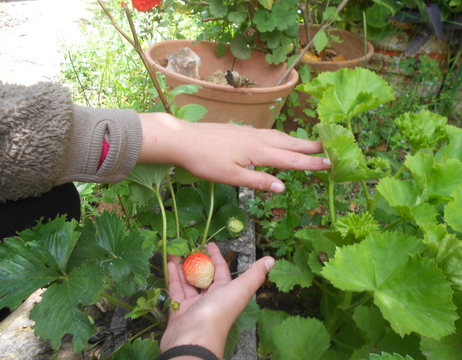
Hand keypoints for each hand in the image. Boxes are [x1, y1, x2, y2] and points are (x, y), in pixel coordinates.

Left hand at [138, 113, 330, 192]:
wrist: (184, 139)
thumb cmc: (205, 161)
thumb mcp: (231, 177)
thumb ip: (258, 181)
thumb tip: (282, 186)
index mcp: (258, 152)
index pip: (290, 159)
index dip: (310, 163)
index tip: (329, 163)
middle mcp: (258, 139)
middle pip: (289, 143)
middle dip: (310, 147)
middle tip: (329, 148)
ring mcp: (249, 132)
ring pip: (279, 136)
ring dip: (297, 140)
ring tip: (310, 143)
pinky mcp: (241, 131)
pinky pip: (269, 133)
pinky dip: (281, 136)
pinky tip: (278, 139)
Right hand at [160, 242, 274, 358]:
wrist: (193, 341)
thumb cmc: (217, 313)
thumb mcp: (239, 290)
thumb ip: (254, 274)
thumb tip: (271, 260)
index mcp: (226, 293)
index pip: (221, 271)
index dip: (216, 257)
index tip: (208, 244)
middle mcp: (211, 299)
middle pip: (204, 276)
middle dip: (197, 261)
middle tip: (187, 246)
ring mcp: (194, 306)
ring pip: (188, 282)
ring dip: (182, 267)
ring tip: (175, 251)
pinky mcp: (178, 312)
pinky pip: (176, 291)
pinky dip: (173, 277)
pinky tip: (169, 264)